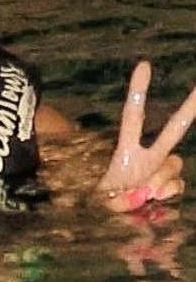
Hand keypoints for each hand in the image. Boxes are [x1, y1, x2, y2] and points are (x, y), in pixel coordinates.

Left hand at [100, 62, 195, 211]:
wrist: (106, 216)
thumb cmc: (94, 199)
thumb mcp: (94, 193)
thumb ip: (117, 193)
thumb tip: (149, 192)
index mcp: (125, 148)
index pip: (132, 116)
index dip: (139, 92)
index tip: (145, 65)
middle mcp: (147, 155)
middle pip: (174, 129)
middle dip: (190, 108)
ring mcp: (160, 170)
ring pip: (176, 165)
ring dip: (161, 179)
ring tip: (138, 192)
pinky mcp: (168, 186)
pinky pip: (176, 185)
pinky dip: (167, 192)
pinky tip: (151, 198)